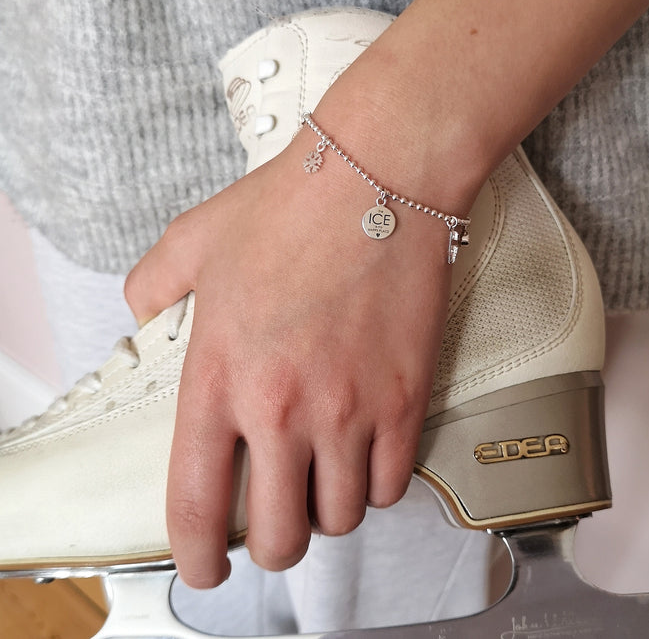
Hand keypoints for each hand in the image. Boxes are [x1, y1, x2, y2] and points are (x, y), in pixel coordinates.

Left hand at [124, 126, 452, 586]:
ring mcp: (348, 411)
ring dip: (329, 509)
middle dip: (275, 545)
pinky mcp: (403, 400)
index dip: (199, 555)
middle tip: (278, 524)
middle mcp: (281, 409)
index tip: (207, 568)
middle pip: (281, 534)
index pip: (198, 503)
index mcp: (219, 378)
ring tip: (325, 478)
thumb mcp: (194, 240)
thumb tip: (144, 315)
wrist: (377, 180)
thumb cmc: (290, 208)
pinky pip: (392, 483)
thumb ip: (152, 285)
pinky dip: (376, 485)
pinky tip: (367, 458)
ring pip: (340, 517)